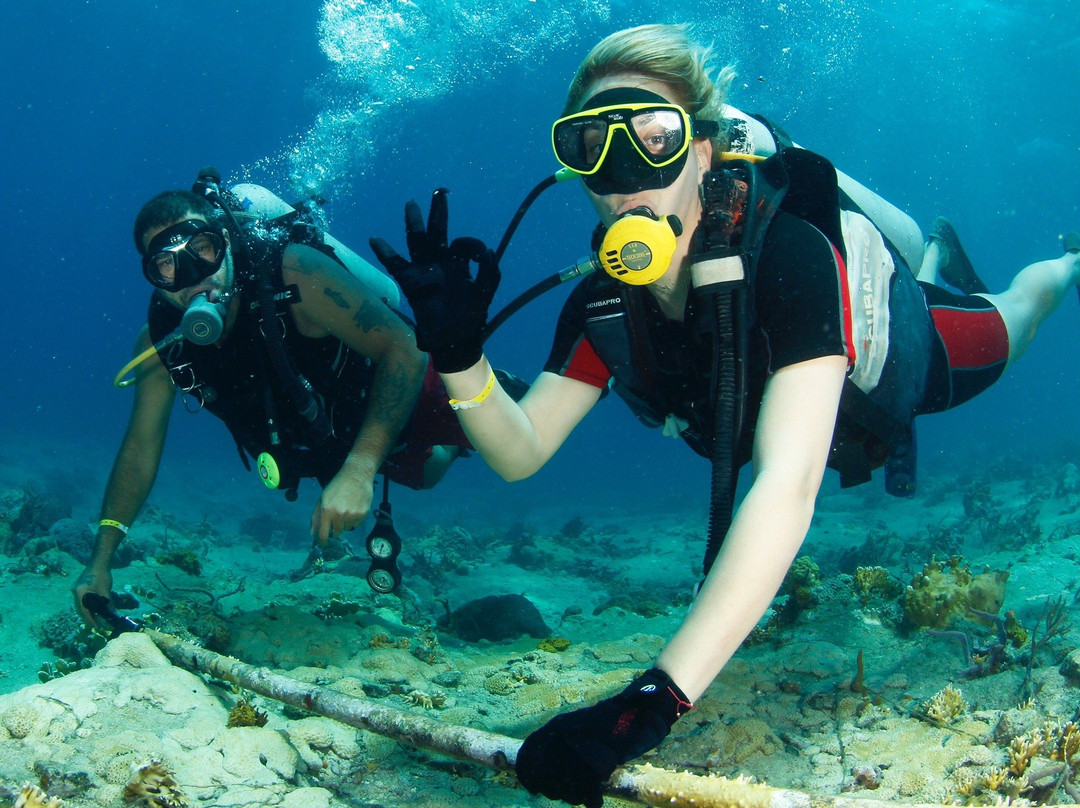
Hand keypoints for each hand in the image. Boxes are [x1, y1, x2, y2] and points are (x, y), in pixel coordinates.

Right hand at [73, 565, 112, 629]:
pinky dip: (88, 606)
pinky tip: (94, 609)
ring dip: (88, 612)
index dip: (90, 620)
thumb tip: (112, 615)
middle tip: (97, 625)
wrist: (99, 561)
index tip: (96, 627)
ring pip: (81, 605)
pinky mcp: (79, 588)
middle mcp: (75, 593)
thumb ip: (107, 604)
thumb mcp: (105, 591)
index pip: (84, 611)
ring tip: (96, 619)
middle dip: (88, 617)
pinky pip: (82, 600)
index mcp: (79, 593)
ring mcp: (76, 590)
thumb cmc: (102, 575)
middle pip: (81, 609)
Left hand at [311, 456, 375, 543]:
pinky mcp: (363, 514)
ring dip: (345, 523)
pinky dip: (354, 519)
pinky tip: (354, 508)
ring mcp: (352, 515)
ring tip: (346, 509)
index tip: (323, 544)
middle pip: (337, 532)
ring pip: (347, 528)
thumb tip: (313, 533)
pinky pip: (356, 524)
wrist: (356, 476)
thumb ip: (316, 517)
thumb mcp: (322, 499)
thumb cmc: (337, 486)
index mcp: (327, 511)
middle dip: (335, 527)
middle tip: (337, 515)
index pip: (323, 534)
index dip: (323, 541)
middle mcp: (339, 515)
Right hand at [370, 188, 499, 372]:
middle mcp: (440, 262)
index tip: (480, 255)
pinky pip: (395, 265)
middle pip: (437, 232)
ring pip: (417, 241)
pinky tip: (376, 239)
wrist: (455, 337)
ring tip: (412, 205)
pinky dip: (385, 252)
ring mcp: (424, 270)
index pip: (462, 244)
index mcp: (458, 264)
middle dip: (438, 212)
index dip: (471, 246)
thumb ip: (489, 271)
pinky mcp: (411, 282)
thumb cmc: (470, 314)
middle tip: (440, 191)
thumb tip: (487, 250)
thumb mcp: (485, 291)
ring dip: (414, 223)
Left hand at [515, 668, 691, 807]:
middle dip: (554, 790)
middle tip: (569, 792)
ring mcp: (579, 749)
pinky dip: (591, 800)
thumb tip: (544, 772)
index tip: (533, 788)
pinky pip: (586, 791)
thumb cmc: (610, 721)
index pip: (529, 756)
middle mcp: (563, 736)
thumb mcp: (578, 725)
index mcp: (556, 726)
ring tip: (585, 794)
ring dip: (573, 796)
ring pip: (564, 787)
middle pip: (545, 777)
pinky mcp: (598, 762)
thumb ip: (560, 744)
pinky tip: (595, 801)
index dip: (528, 776)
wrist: (638, 710)